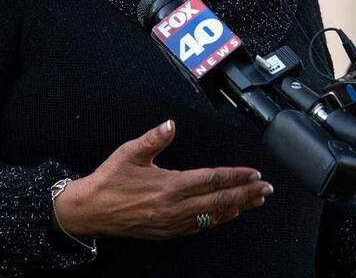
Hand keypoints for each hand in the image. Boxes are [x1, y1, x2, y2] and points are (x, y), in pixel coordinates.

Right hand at [54, 120, 272, 239]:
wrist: (90, 211)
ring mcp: (172, 223)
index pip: (211, 180)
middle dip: (246, 194)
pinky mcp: (167, 232)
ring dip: (236, 208)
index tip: (253, 173)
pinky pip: (199, 227)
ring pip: (212, 216)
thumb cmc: (109, 180)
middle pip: (219, 201)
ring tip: (255, 201)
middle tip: (266, 189)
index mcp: (168, 186)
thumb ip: (154, 138)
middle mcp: (174, 207)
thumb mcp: (129, 152)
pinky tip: (227, 214)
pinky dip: (217, 220)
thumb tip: (171, 123)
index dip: (235, 177)